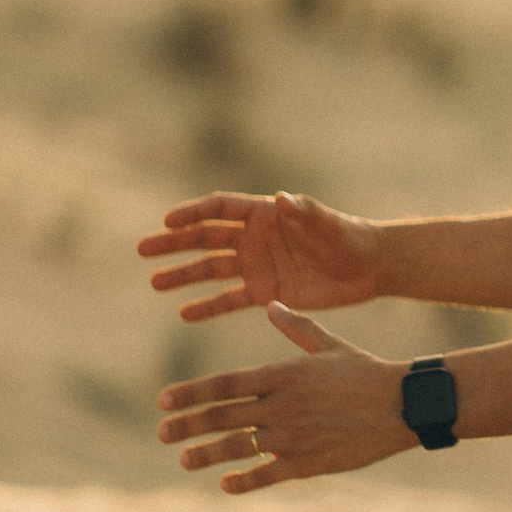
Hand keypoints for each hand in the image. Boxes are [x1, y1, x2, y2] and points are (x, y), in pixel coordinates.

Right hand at [137, 189, 384, 325]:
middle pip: (205, 238)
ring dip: (183, 275)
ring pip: (211, 270)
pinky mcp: (265, 293)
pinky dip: (208, 307)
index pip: (219, 208)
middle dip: (174, 243)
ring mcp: (256, 266)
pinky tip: (185, 313)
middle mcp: (254, 238)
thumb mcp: (328, 224)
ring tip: (154, 282)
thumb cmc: (350, 237)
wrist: (368, 268)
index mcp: (265, 213)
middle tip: (143, 249)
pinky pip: (229, 300)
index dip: (193, 213)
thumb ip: (304, 212)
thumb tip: (282, 197)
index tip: (167, 221)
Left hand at [156, 305, 412, 491]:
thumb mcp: (329, 344)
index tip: (163, 401)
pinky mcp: (309, 463)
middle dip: (188, 425)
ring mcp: (294, 436)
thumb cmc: (365, 371)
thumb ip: (296, 328)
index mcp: (282, 374)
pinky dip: (244, 481)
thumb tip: (271, 304)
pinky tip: (225, 484)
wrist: (403, 404)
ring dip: (207, 454)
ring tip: (183, 459)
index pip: (224, 384)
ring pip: (238, 447)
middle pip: (222, 416)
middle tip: (161, 432)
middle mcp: (281, 405)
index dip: (190, 393)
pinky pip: (268, 474)